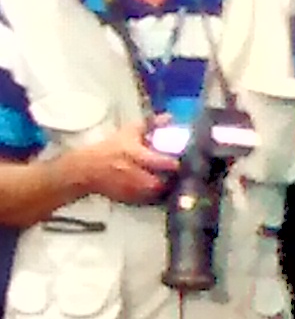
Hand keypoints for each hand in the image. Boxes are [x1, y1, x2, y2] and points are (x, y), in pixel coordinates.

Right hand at [62, 122, 177, 205]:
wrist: (85, 170)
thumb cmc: (109, 149)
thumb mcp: (129, 132)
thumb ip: (151, 124)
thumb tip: (169, 117)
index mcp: (133, 154)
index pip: (161, 161)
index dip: (175, 162)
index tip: (185, 158)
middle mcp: (132, 173)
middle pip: (160, 182)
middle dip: (172, 179)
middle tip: (182, 173)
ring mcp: (130, 189)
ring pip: (155, 193)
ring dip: (166, 188)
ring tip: (173, 180)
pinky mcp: (127, 199)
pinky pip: (147, 201)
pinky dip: (156, 196)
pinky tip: (161, 189)